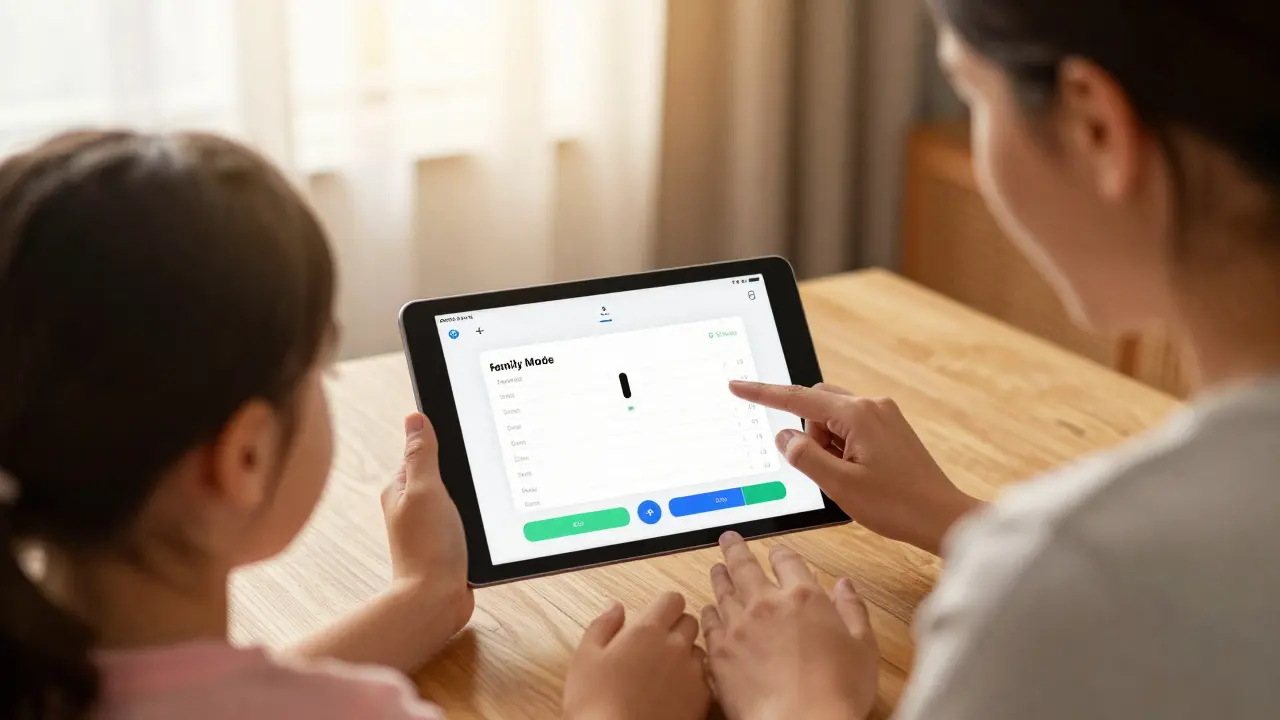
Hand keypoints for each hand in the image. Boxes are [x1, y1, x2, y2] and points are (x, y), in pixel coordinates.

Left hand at [381, 413, 472, 631]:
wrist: (437, 600)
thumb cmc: (427, 547)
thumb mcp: (426, 490)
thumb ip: (421, 454)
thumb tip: (415, 417)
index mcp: (400, 488)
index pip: (423, 451)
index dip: (444, 445)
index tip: (465, 446)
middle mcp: (413, 505)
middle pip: (443, 472)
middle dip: (461, 471)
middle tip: (476, 478)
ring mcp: (430, 525)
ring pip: (457, 496)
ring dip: (470, 497)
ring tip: (480, 504)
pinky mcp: (447, 542)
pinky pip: (465, 518)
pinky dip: (475, 518)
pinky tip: (483, 523)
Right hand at [563, 593, 710, 719]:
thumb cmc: (595, 702)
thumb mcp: (585, 658)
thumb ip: (603, 625)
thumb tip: (615, 606)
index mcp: (647, 630)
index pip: (673, 599)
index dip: (664, 607)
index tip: (654, 618)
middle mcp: (676, 646)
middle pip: (690, 622)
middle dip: (677, 628)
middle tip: (656, 646)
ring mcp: (692, 673)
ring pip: (699, 651)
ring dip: (686, 655)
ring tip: (664, 673)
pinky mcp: (702, 699)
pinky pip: (704, 679)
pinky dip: (692, 682)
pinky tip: (673, 694)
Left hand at [703, 533, 877, 719]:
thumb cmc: (837, 692)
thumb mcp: (863, 647)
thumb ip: (853, 610)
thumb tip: (845, 585)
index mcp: (804, 597)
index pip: (788, 561)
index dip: (781, 554)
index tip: (776, 552)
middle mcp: (766, 604)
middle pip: (745, 566)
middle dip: (736, 549)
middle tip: (728, 539)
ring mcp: (738, 627)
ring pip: (723, 591)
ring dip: (719, 576)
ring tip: (716, 568)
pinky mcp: (720, 653)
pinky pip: (709, 624)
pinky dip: (708, 613)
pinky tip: (708, 611)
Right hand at [729, 381, 982, 553]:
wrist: (942, 517)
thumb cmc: (897, 505)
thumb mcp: (839, 486)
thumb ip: (804, 457)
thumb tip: (784, 437)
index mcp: (857, 414)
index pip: (797, 398)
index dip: (762, 394)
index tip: (737, 386)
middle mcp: (872, 406)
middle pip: (816, 406)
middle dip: (809, 435)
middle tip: (826, 471)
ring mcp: (884, 415)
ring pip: (833, 419)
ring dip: (827, 445)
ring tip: (849, 478)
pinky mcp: (890, 428)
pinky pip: (850, 427)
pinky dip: (842, 448)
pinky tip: (860, 474)